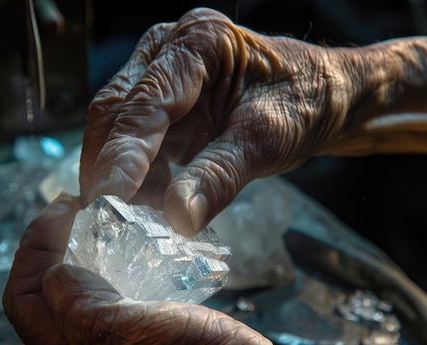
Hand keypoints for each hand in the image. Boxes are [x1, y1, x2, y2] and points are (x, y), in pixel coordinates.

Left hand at [2, 193, 333, 344]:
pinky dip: (112, 270)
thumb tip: (54, 275)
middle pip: (46, 298)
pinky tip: (134, 251)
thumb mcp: (146, 340)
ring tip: (105, 222)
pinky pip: (111, 301)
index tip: (63, 209)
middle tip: (82, 209)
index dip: (34, 250)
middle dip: (54, 248)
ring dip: (82, 256)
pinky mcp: (142, 344)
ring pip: (78, 296)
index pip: (24, 303)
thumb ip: (89, 312)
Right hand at [79, 7, 426, 236]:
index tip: (109, 199)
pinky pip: (137, 141)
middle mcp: (169, 50)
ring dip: (121, 175)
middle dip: (109, 166)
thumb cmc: (303, 104)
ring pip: (118, 128)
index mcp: (200, 42)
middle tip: (102, 220)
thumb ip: (220, 176)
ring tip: (130, 220)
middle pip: (117, 111)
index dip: (124, 153)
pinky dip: (138, 176)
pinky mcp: (165, 104)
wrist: (323, 97)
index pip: (147, 101)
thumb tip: (178, 218)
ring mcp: (162, 75)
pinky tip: (147, 203)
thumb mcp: (267, 140)